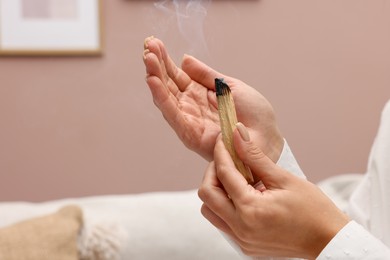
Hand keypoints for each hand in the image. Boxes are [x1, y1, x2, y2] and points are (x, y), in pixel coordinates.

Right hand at [143, 36, 282, 161]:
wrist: (266, 137)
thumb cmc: (253, 114)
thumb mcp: (229, 86)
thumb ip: (206, 75)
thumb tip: (184, 59)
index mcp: (200, 94)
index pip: (177, 75)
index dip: (165, 60)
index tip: (155, 43)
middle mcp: (191, 107)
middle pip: (168, 85)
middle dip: (157, 65)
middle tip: (148, 46)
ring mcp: (190, 120)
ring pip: (167, 98)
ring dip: (156, 78)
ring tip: (148, 59)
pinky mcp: (191, 135)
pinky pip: (174, 116)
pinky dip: (162, 98)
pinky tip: (154, 82)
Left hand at [198, 124, 349, 258]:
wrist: (328, 240)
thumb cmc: (313, 209)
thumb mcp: (283, 178)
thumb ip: (255, 156)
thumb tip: (237, 133)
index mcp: (251, 209)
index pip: (224, 174)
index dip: (221, 152)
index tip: (223, 139)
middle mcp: (241, 228)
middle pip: (207, 194)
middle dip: (212, 172)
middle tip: (227, 160)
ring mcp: (241, 240)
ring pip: (210, 210)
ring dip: (216, 190)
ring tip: (235, 179)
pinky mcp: (245, 246)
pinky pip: (222, 222)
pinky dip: (225, 205)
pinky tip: (242, 195)